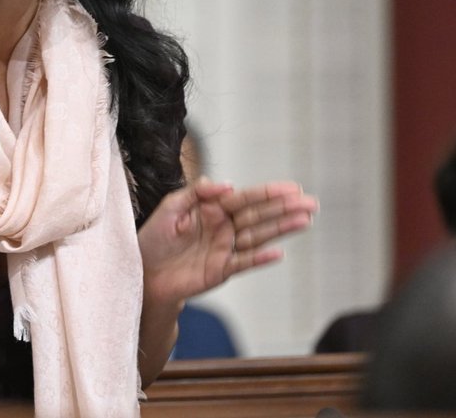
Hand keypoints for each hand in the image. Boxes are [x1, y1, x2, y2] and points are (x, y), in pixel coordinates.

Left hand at [138, 178, 316, 305]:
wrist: (143, 271)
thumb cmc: (154, 238)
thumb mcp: (170, 207)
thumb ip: (197, 192)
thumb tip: (227, 184)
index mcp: (213, 209)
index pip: (245, 198)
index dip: (269, 193)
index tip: (292, 188)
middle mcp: (223, 227)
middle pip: (259, 215)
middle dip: (285, 209)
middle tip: (311, 203)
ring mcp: (225, 249)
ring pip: (258, 236)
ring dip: (281, 229)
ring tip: (305, 220)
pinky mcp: (221, 270)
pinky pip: (244, 262)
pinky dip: (261, 258)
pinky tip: (279, 253)